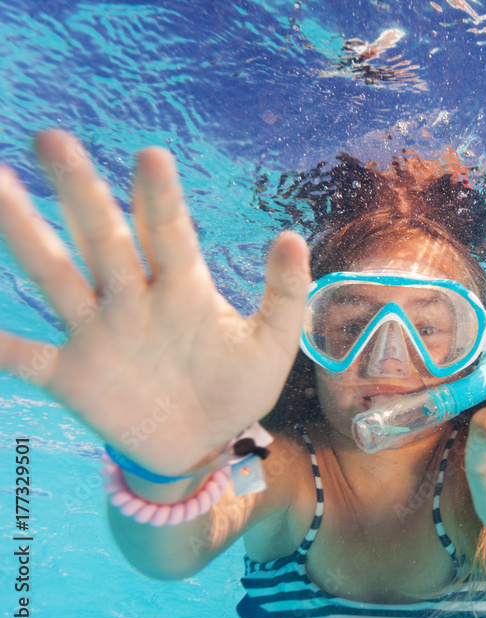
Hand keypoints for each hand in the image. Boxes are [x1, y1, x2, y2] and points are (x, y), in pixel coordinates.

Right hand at [0, 131, 309, 474]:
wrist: (205, 445)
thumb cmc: (238, 386)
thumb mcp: (272, 343)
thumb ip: (284, 293)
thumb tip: (292, 236)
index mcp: (182, 288)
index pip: (168, 234)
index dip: (159, 198)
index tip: (152, 155)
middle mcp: (133, 300)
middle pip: (103, 238)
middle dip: (80, 191)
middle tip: (53, 139)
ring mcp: (98, 334)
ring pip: (56, 277)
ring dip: (25, 235)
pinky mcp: (72, 376)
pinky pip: (28, 357)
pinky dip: (2, 345)